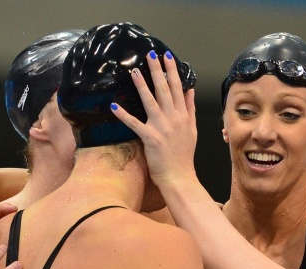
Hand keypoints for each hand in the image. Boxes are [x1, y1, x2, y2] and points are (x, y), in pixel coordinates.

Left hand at [109, 50, 197, 186]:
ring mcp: (162, 128)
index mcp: (183, 116)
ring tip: (134, 71)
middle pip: (164, 90)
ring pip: (151, 102)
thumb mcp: (192, 130)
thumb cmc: (183, 156)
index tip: (167, 56)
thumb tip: (190, 91)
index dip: (172, 71)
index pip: (178, 88)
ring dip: (142, 86)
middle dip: (157, 71)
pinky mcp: (150, 138)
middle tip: (150, 55)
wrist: (180, 177)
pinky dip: (124, 115)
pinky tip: (114, 106)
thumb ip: (190, 109)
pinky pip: (135, 124)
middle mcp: (174, 119)